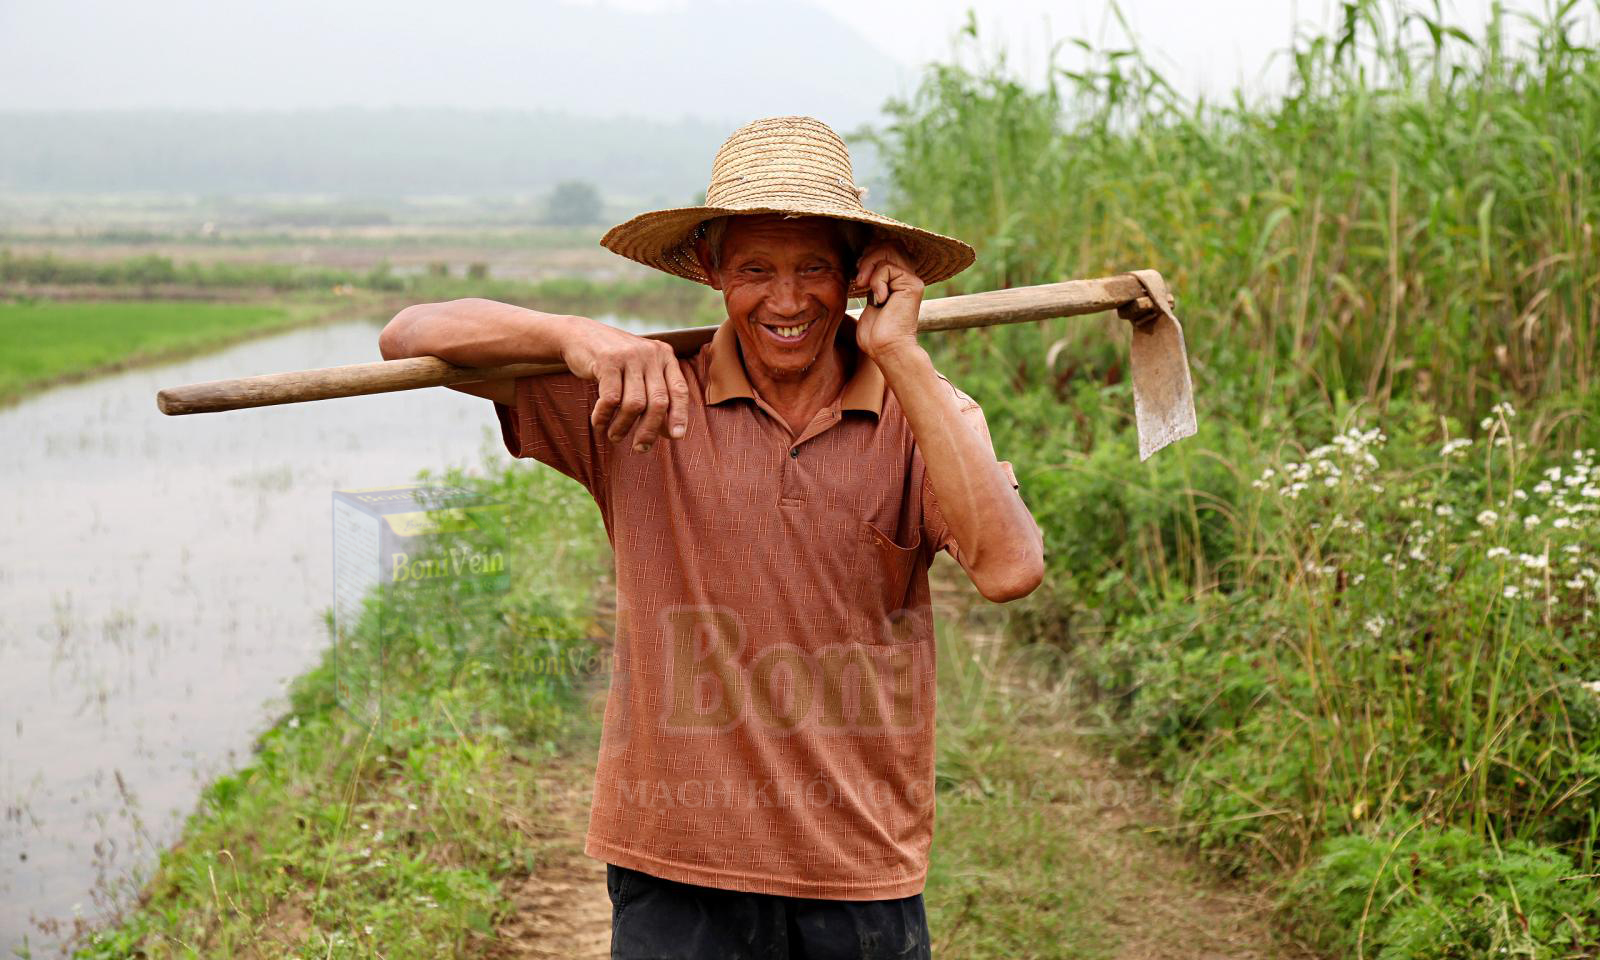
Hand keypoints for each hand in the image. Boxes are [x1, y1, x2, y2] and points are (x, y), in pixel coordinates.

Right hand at [561, 319, 689, 451]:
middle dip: (649, 430)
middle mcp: (651, 354)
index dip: (679, 415)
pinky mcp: (608, 360)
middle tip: (640, 448)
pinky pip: (611, 399)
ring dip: (623, 426)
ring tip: (614, 436)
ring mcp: (630, 355)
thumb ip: (654, 393)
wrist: (579, 335)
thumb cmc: (613, 362)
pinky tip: (599, 423)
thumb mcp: (639, 370)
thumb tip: (669, 432)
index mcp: (665, 356)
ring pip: (634, 404)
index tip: (676, 437)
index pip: (679, 390)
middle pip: (658, 402)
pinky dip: (604, 416)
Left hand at [851, 239, 924, 360]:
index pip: (887, 248)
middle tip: (859, 279)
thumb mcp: (869, 300)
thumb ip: (871, 281)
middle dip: (868, 256)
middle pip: (889, 244)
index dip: (870, 254)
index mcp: (899, 280)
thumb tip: (861, 266)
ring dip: (870, 264)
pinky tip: (878, 299)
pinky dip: (876, 280)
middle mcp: (908, 277)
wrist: (886, 350)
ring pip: (888, 250)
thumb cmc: (874, 334)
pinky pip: (888, 267)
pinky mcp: (912, 285)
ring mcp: (912, 280)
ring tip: (863, 284)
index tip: (858, 275)